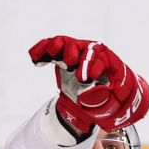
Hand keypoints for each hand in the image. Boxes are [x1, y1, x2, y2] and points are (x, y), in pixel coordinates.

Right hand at [29, 36, 148, 134]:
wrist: (96, 99)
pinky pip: (51, 49)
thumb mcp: (113, 104)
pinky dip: (42, 51)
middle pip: (85, 47)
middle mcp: (92, 55)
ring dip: (58, 47)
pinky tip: (34, 59)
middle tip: (70, 64)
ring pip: (67, 43)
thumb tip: (100, 104)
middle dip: (76, 55)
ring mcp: (76, 54)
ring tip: (51, 55)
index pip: (103, 58)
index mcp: (109, 63)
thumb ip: (108, 102)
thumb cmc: (109, 100)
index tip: (86, 78)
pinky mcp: (62, 58)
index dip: (94, 66)